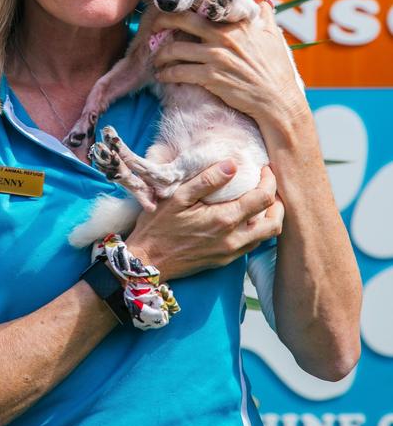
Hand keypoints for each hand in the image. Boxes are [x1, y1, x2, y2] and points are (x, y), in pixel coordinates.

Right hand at [126, 164, 282, 280]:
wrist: (147, 261)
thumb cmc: (158, 226)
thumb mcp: (178, 197)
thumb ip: (207, 180)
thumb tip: (232, 164)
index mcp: (224, 220)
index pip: (264, 198)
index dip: (269, 180)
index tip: (262, 168)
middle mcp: (233, 239)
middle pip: (275, 221)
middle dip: (277, 200)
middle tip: (267, 184)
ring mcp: (231, 253)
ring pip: (267, 236)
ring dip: (269, 216)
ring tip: (259, 199)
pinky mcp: (225, 261)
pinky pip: (252, 244)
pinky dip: (257, 229)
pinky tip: (245, 216)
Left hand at [150, 4, 307, 128]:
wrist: (277, 101)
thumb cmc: (276, 68)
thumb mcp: (272, 33)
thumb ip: (262, 12)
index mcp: (237, 22)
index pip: (205, 4)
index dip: (186, 5)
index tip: (175, 9)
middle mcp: (224, 35)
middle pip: (183, 20)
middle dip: (162, 21)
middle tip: (153, 27)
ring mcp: (216, 56)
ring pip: (176, 48)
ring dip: (160, 54)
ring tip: (156, 59)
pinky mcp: (211, 77)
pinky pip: (179, 71)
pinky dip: (166, 73)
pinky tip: (162, 76)